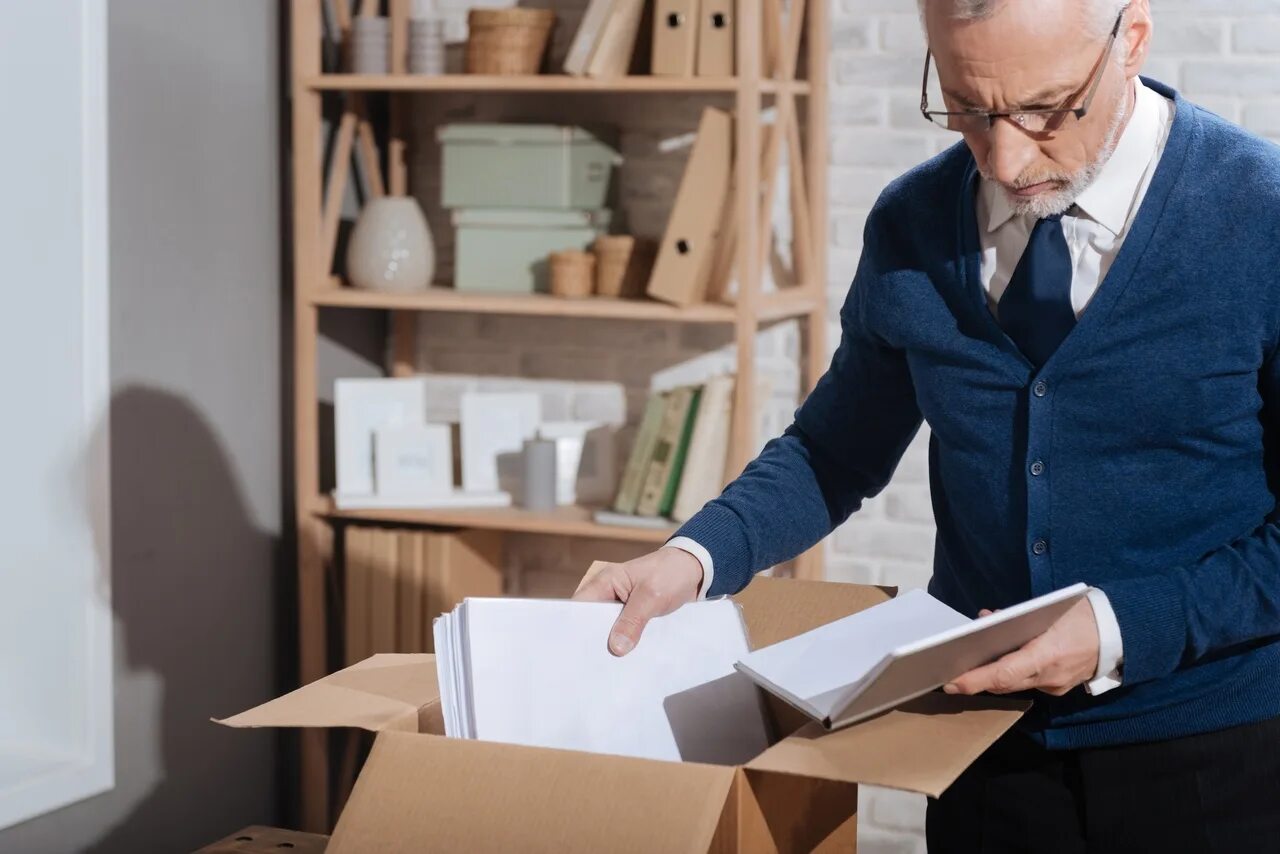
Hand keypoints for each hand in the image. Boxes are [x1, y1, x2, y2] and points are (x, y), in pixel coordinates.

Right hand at [571, 548, 703, 656]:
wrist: (696, 570)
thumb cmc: (671, 573)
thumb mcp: (652, 596)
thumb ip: (633, 621)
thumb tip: (615, 648)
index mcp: (605, 582)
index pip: (578, 607)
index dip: (574, 628)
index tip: (574, 652)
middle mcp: (608, 594)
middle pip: (591, 622)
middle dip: (594, 641)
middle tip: (594, 667)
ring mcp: (620, 607)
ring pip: (608, 630)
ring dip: (612, 645)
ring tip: (609, 669)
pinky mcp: (633, 617)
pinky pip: (624, 633)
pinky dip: (626, 644)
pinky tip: (628, 661)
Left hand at [943, 598, 1099, 696]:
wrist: (1122, 633)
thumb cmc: (1082, 614)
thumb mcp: (1048, 608)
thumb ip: (1015, 616)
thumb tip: (986, 619)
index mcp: (1047, 654)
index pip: (1004, 673)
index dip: (975, 680)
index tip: (952, 682)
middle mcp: (1050, 676)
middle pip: (1004, 683)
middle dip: (976, 680)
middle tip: (948, 676)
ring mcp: (1056, 685)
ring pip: (1015, 684)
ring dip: (992, 676)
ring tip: (968, 666)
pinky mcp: (1059, 688)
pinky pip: (1029, 683)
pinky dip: (1013, 673)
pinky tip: (1000, 661)